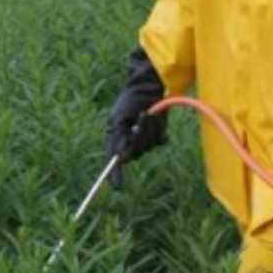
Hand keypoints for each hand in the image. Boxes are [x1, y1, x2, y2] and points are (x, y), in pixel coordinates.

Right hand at [103, 47, 167, 184]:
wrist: (149, 85)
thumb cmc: (130, 100)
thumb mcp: (119, 118)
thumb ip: (119, 139)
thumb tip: (120, 159)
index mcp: (114, 136)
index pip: (113, 160)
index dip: (114, 175)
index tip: (118, 187)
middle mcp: (128, 139)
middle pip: (134, 153)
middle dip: (140, 136)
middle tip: (142, 118)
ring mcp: (143, 137)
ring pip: (148, 146)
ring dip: (150, 129)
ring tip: (148, 112)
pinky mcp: (156, 133)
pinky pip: (159, 140)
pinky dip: (159, 130)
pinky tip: (156, 116)